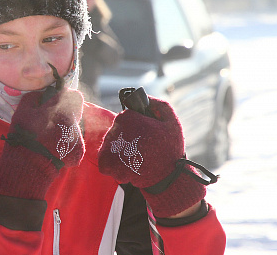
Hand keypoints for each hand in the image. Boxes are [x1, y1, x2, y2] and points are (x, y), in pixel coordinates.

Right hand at [0, 85, 84, 199]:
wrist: (28, 165)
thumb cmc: (23, 135)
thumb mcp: (22, 111)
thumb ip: (34, 97)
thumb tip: (42, 93)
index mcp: (60, 109)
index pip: (75, 96)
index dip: (68, 97)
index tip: (58, 102)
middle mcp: (73, 122)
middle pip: (75, 113)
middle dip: (65, 114)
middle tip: (50, 123)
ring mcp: (78, 138)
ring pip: (75, 128)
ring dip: (65, 130)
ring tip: (49, 139)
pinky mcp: (79, 151)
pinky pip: (74, 142)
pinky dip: (66, 144)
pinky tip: (53, 149)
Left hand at [98, 97, 206, 217]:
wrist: (166, 179)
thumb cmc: (170, 149)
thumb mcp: (171, 121)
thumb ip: (157, 104)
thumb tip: (142, 96)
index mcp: (128, 117)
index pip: (126, 116)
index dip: (138, 125)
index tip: (147, 134)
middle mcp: (114, 130)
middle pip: (118, 130)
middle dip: (129, 137)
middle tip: (143, 147)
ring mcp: (108, 147)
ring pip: (111, 143)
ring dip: (121, 149)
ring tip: (137, 157)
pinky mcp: (105, 163)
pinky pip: (105, 156)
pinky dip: (114, 161)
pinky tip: (127, 164)